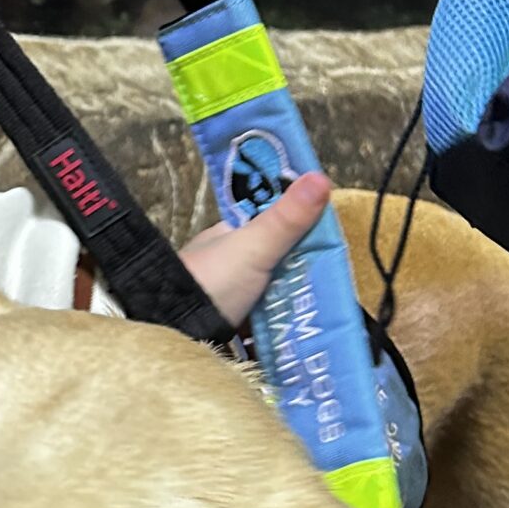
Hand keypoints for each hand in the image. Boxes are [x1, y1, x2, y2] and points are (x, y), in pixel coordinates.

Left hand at [181, 171, 332, 325]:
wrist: (172, 330)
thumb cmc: (211, 281)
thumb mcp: (254, 247)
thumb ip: (286, 218)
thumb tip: (320, 176)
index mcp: (229, 234)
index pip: (273, 222)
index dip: (301, 227)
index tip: (332, 240)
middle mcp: (227, 261)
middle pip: (276, 260)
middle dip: (302, 272)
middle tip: (336, 284)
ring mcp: (227, 295)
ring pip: (272, 292)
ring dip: (293, 301)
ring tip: (326, 310)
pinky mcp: (230, 326)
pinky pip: (263, 322)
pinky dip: (280, 325)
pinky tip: (302, 331)